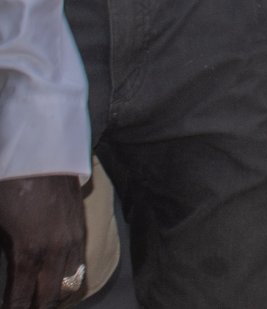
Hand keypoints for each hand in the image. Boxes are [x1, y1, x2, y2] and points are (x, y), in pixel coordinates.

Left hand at [0, 174, 83, 308]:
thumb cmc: (11, 185)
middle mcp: (56, 251)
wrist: (44, 151)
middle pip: (50, 296)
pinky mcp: (81, 229)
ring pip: (70, 283)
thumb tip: (11, 267)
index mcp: (29, 251)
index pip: (22, 297)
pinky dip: (68, 279)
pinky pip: (78, 264)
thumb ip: (6, 249)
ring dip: (55, 296)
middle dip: (37, 307)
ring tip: (42, 302)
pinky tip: (57, 280)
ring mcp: (73, 240)